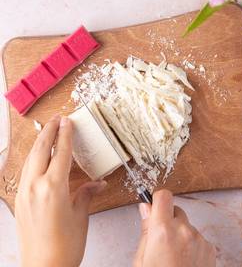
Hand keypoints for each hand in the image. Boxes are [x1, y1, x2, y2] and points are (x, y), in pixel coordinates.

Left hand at [15, 115, 105, 266]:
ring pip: (31, 159)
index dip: (65, 135)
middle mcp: (35, 187)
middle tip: (56, 119)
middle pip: (42, 150)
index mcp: (53, 188)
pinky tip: (38, 157)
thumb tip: (98, 184)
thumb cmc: (64, 245)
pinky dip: (34, 158)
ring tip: (47, 132)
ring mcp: (25, 193)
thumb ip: (87, 193)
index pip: (61, 153)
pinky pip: (26, 171)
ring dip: (40, 143)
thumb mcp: (81, 215)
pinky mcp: (20, 201)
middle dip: (49, 132)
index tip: (68, 122)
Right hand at [133, 190, 215, 266]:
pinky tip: (185, 262)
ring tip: (173, 257)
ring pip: (187, 225)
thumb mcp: (141, 260)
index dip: (157, 200)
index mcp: (163, 231)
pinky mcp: (210, 249)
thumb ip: (146, 229)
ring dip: (180, 233)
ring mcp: (200, 239)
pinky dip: (191, 244)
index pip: (164, 196)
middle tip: (161, 240)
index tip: (154, 208)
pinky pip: (197, 237)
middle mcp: (184, 231)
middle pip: (176, 210)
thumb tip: (145, 207)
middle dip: (168, 220)